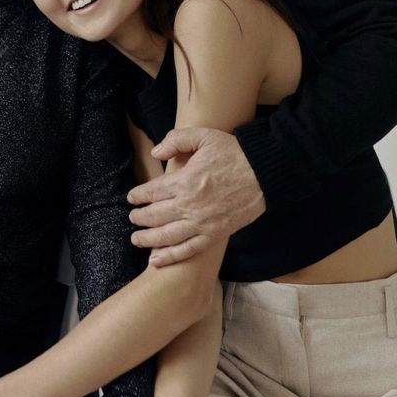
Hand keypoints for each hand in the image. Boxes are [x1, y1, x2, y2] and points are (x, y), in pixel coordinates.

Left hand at [127, 127, 264, 265]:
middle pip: (155, 215)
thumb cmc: (234, 152)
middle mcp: (189, 205)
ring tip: (136, 239)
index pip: (152, 191)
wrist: (264, 173)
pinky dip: (170, 256)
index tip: (132, 198)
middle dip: (139, 217)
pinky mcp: (215, 234)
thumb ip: (176, 140)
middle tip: (132, 217)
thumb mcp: (203, 136)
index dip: (138, 195)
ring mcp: (202, 222)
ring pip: (166, 235)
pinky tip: (156, 260)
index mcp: (185, 180)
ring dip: (147, 239)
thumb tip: (156, 152)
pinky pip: (188, 249)